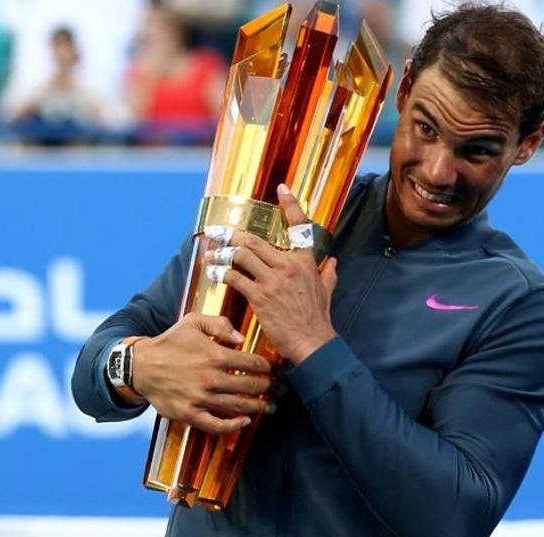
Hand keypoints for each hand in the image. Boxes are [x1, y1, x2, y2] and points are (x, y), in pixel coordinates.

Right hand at [132, 313, 273, 434]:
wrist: (141, 366)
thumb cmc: (169, 343)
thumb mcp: (192, 322)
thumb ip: (220, 324)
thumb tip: (241, 339)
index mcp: (214, 355)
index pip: (254, 363)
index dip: (270, 367)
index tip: (276, 370)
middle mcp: (210, 378)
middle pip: (252, 386)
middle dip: (271, 388)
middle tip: (279, 390)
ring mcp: (200, 398)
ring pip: (239, 406)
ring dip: (260, 407)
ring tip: (270, 406)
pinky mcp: (190, 414)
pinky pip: (217, 425)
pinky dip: (234, 426)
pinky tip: (246, 421)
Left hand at [208, 185, 338, 363]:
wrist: (312, 341)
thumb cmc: (318, 318)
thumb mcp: (327, 291)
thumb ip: (328, 274)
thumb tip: (333, 262)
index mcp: (304, 261)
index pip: (299, 226)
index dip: (290, 205)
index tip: (281, 189)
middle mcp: (288, 265)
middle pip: (254, 240)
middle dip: (231, 234)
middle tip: (216, 231)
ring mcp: (273, 280)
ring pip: (241, 256)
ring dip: (221, 253)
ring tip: (210, 254)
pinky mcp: (259, 296)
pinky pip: (236, 278)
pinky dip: (222, 273)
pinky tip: (214, 273)